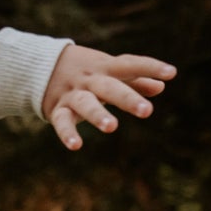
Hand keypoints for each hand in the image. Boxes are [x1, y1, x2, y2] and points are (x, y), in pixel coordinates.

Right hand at [42, 45, 175, 150]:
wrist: (39, 67)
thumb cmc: (85, 72)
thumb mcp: (108, 72)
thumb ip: (134, 79)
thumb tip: (161, 87)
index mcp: (105, 68)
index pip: (129, 64)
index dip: (150, 67)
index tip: (171, 73)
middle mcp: (90, 80)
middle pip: (110, 87)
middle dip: (127, 98)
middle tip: (147, 111)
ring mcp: (73, 95)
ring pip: (85, 103)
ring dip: (98, 114)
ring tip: (112, 127)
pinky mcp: (57, 109)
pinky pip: (61, 121)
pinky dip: (67, 133)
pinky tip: (76, 146)